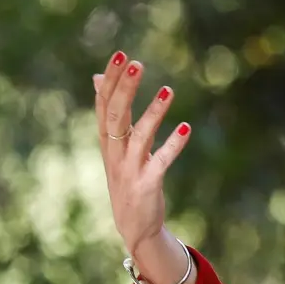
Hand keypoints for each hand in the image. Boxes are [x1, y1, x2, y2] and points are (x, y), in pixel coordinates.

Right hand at [95, 50, 190, 261]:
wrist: (134, 229)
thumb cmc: (127, 180)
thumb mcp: (114, 146)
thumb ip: (110, 114)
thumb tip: (97, 78)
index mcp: (107, 141)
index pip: (104, 104)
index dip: (112, 80)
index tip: (121, 54)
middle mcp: (114, 153)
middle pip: (116, 116)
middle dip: (126, 88)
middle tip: (137, 62)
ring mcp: (129, 170)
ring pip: (139, 137)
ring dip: (153, 113)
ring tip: (169, 90)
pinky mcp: (146, 185)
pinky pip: (160, 162)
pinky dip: (173, 146)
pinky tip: (186, 128)